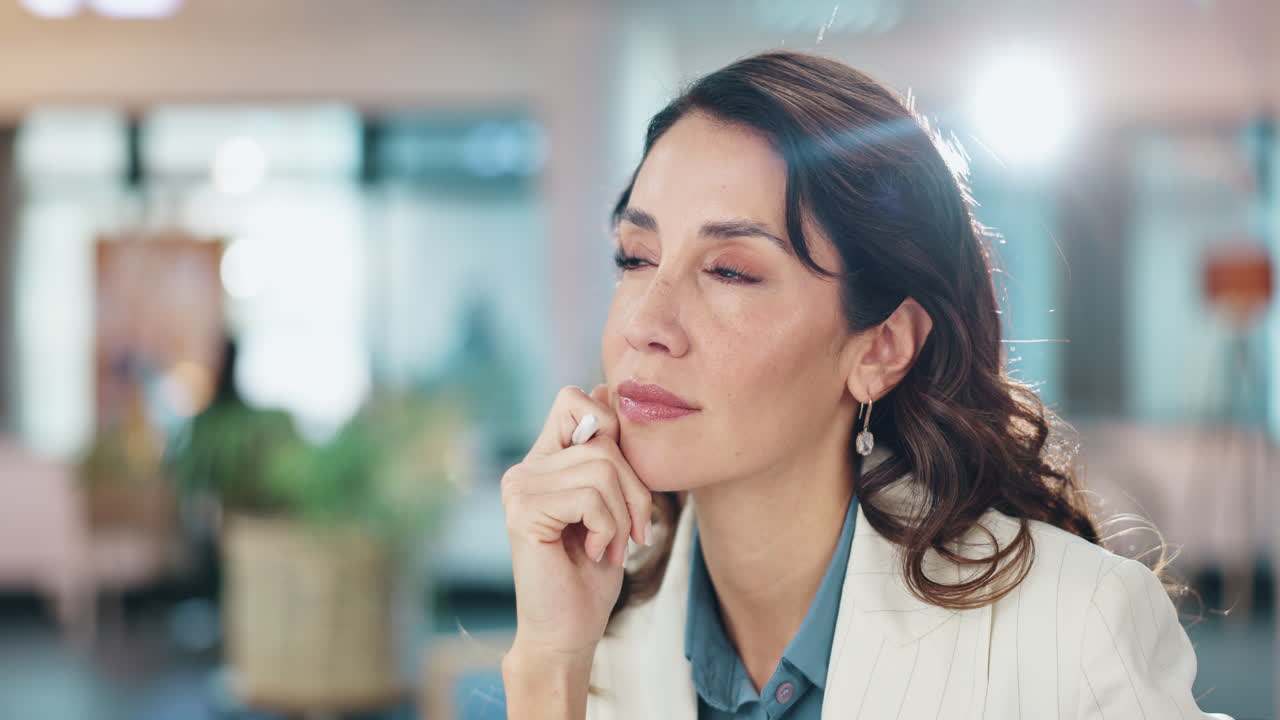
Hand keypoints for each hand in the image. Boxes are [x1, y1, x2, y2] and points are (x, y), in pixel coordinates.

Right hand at [501, 383, 652, 662]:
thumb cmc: (591, 571)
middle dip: (634, 486)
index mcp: (542, 461)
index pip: (573, 399)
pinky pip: (590, 496)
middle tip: (631, 530)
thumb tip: (606, 385)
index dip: (608, 425)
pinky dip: (607, 528)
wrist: (568, 630)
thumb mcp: (611, 501)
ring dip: (621, 514)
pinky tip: (592, 552)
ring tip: (608, 545)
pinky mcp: (523, 512)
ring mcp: (519, 488)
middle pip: (602, 438)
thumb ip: (607, 452)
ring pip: (602, 468)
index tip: (623, 480)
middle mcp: (524, 469)